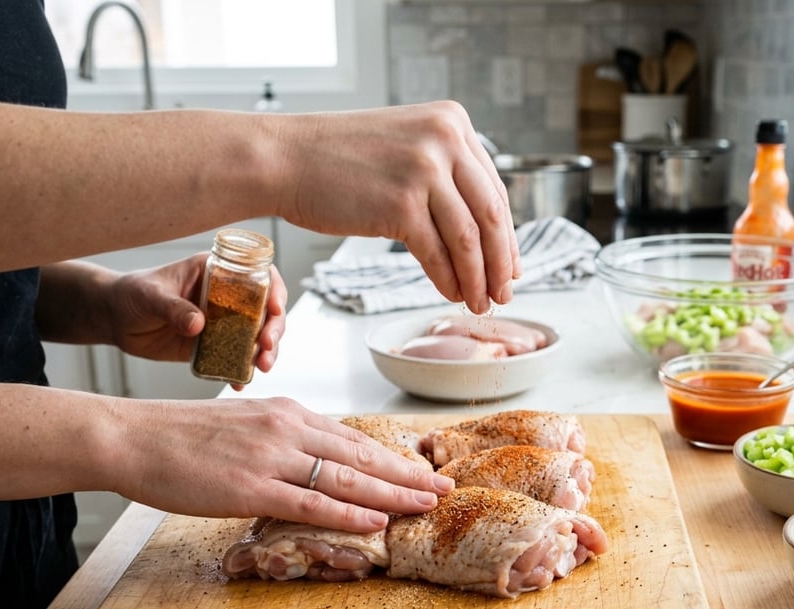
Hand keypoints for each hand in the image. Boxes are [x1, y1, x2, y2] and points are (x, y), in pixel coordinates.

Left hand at [105, 254, 287, 381]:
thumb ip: (173, 307)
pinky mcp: (214, 346)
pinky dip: (241, 371)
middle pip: (265, 311)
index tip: (274, 308)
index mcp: (216, 272)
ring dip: (264, 353)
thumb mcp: (150, 295)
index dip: (273, 290)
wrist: (116, 319)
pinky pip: (235, 358)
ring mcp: (224, 323)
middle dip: (273, 329)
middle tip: (265, 346)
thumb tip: (198, 324)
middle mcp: (227, 297)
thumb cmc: (132, 293)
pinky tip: (239, 382)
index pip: (257, 275)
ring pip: (256, 337)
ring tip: (261, 367)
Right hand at [114, 396, 452, 531]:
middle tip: (445, 488)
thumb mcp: (242, 425)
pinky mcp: (252, 487)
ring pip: (348, 477)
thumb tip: (312, 460)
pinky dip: (350, 513)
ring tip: (428, 504)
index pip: (353, 438)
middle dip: (408, 474)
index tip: (422, 469)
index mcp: (287, 412)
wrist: (131, 436)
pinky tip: (377, 521)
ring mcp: (272, 457)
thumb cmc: (179, 436)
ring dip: (394, 493)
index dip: (392, 457)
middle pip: (362, 455)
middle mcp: (288, 428)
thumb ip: (281, 439)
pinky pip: (313, 502)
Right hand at [278, 101, 520, 313]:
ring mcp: (424, 171)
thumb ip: (445, 172)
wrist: (283, 158)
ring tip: (479, 303)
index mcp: (452, 121)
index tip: (510, 265)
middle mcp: (445, 140)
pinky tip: (450, 293)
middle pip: (492, 215)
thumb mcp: (405, 146)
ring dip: (477, 279)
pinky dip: (448, 279)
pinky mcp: (401, 204)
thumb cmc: (336, 159)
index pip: (495, 188)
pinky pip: (437, 253)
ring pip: (470, 239)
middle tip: (504, 292)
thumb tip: (482, 229)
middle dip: (500, 263)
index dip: (507, 235)